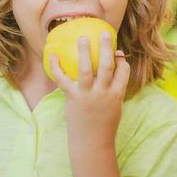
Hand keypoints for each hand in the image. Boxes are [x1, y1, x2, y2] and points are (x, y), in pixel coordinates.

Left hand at [49, 31, 130, 151]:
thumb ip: (114, 89)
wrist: (91, 144)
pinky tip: (53, 55)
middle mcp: (103, 93)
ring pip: (86, 70)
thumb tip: (111, 70)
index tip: (118, 52)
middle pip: (106, 66)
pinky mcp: (72, 98)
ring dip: (84, 52)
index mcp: (117, 94)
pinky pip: (63, 80)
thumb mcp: (115, 106)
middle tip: (103, 33)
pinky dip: (57, 67)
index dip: (122, 60)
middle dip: (106, 48)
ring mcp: (87, 95)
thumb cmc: (104, 124)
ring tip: (83, 38)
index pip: (123, 71)